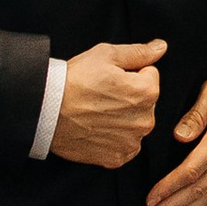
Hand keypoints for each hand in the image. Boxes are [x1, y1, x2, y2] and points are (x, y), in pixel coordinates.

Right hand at [50, 38, 165, 164]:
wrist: (46, 111)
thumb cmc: (74, 80)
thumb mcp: (106, 55)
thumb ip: (138, 52)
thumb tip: (161, 48)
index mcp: (147, 92)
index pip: (150, 77)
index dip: (130, 74)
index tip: (110, 79)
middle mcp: (145, 120)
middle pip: (144, 103)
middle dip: (129, 97)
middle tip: (101, 95)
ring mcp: (131, 142)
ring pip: (134, 124)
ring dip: (122, 118)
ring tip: (96, 112)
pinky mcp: (116, 158)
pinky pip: (123, 145)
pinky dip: (112, 139)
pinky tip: (95, 128)